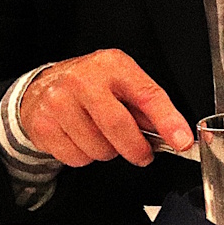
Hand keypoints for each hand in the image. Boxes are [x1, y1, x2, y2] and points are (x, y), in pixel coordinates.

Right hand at [18, 49, 191, 167]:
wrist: (41, 86)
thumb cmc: (90, 85)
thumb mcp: (122, 82)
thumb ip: (146, 105)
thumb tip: (173, 133)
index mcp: (113, 66)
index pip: (148, 95)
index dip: (168, 121)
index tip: (182, 141)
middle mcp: (84, 81)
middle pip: (118, 126)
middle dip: (137, 148)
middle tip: (143, 154)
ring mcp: (59, 102)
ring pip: (98, 148)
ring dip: (108, 152)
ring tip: (103, 136)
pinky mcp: (42, 125)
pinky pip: (76, 158)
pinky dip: (85, 157)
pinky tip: (82, 139)